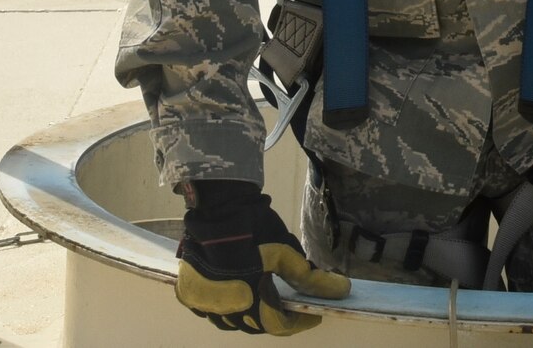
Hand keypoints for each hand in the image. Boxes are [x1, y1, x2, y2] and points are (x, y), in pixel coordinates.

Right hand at [175, 180, 349, 334]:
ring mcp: (204, 303)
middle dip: (277, 317)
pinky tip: (239, 294)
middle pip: (256, 325)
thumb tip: (341, 291)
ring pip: (233, 321)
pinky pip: (213, 311)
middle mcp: (224, 310)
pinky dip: (229, 307)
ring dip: (252, 315)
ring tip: (268, 299)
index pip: (279, 325)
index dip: (299, 322)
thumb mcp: (287, 254)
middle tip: (292, 304)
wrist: (217, 208)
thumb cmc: (255, 229)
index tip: (313, 313)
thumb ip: (312, 278)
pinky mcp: (190, 293)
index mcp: (250, 301)